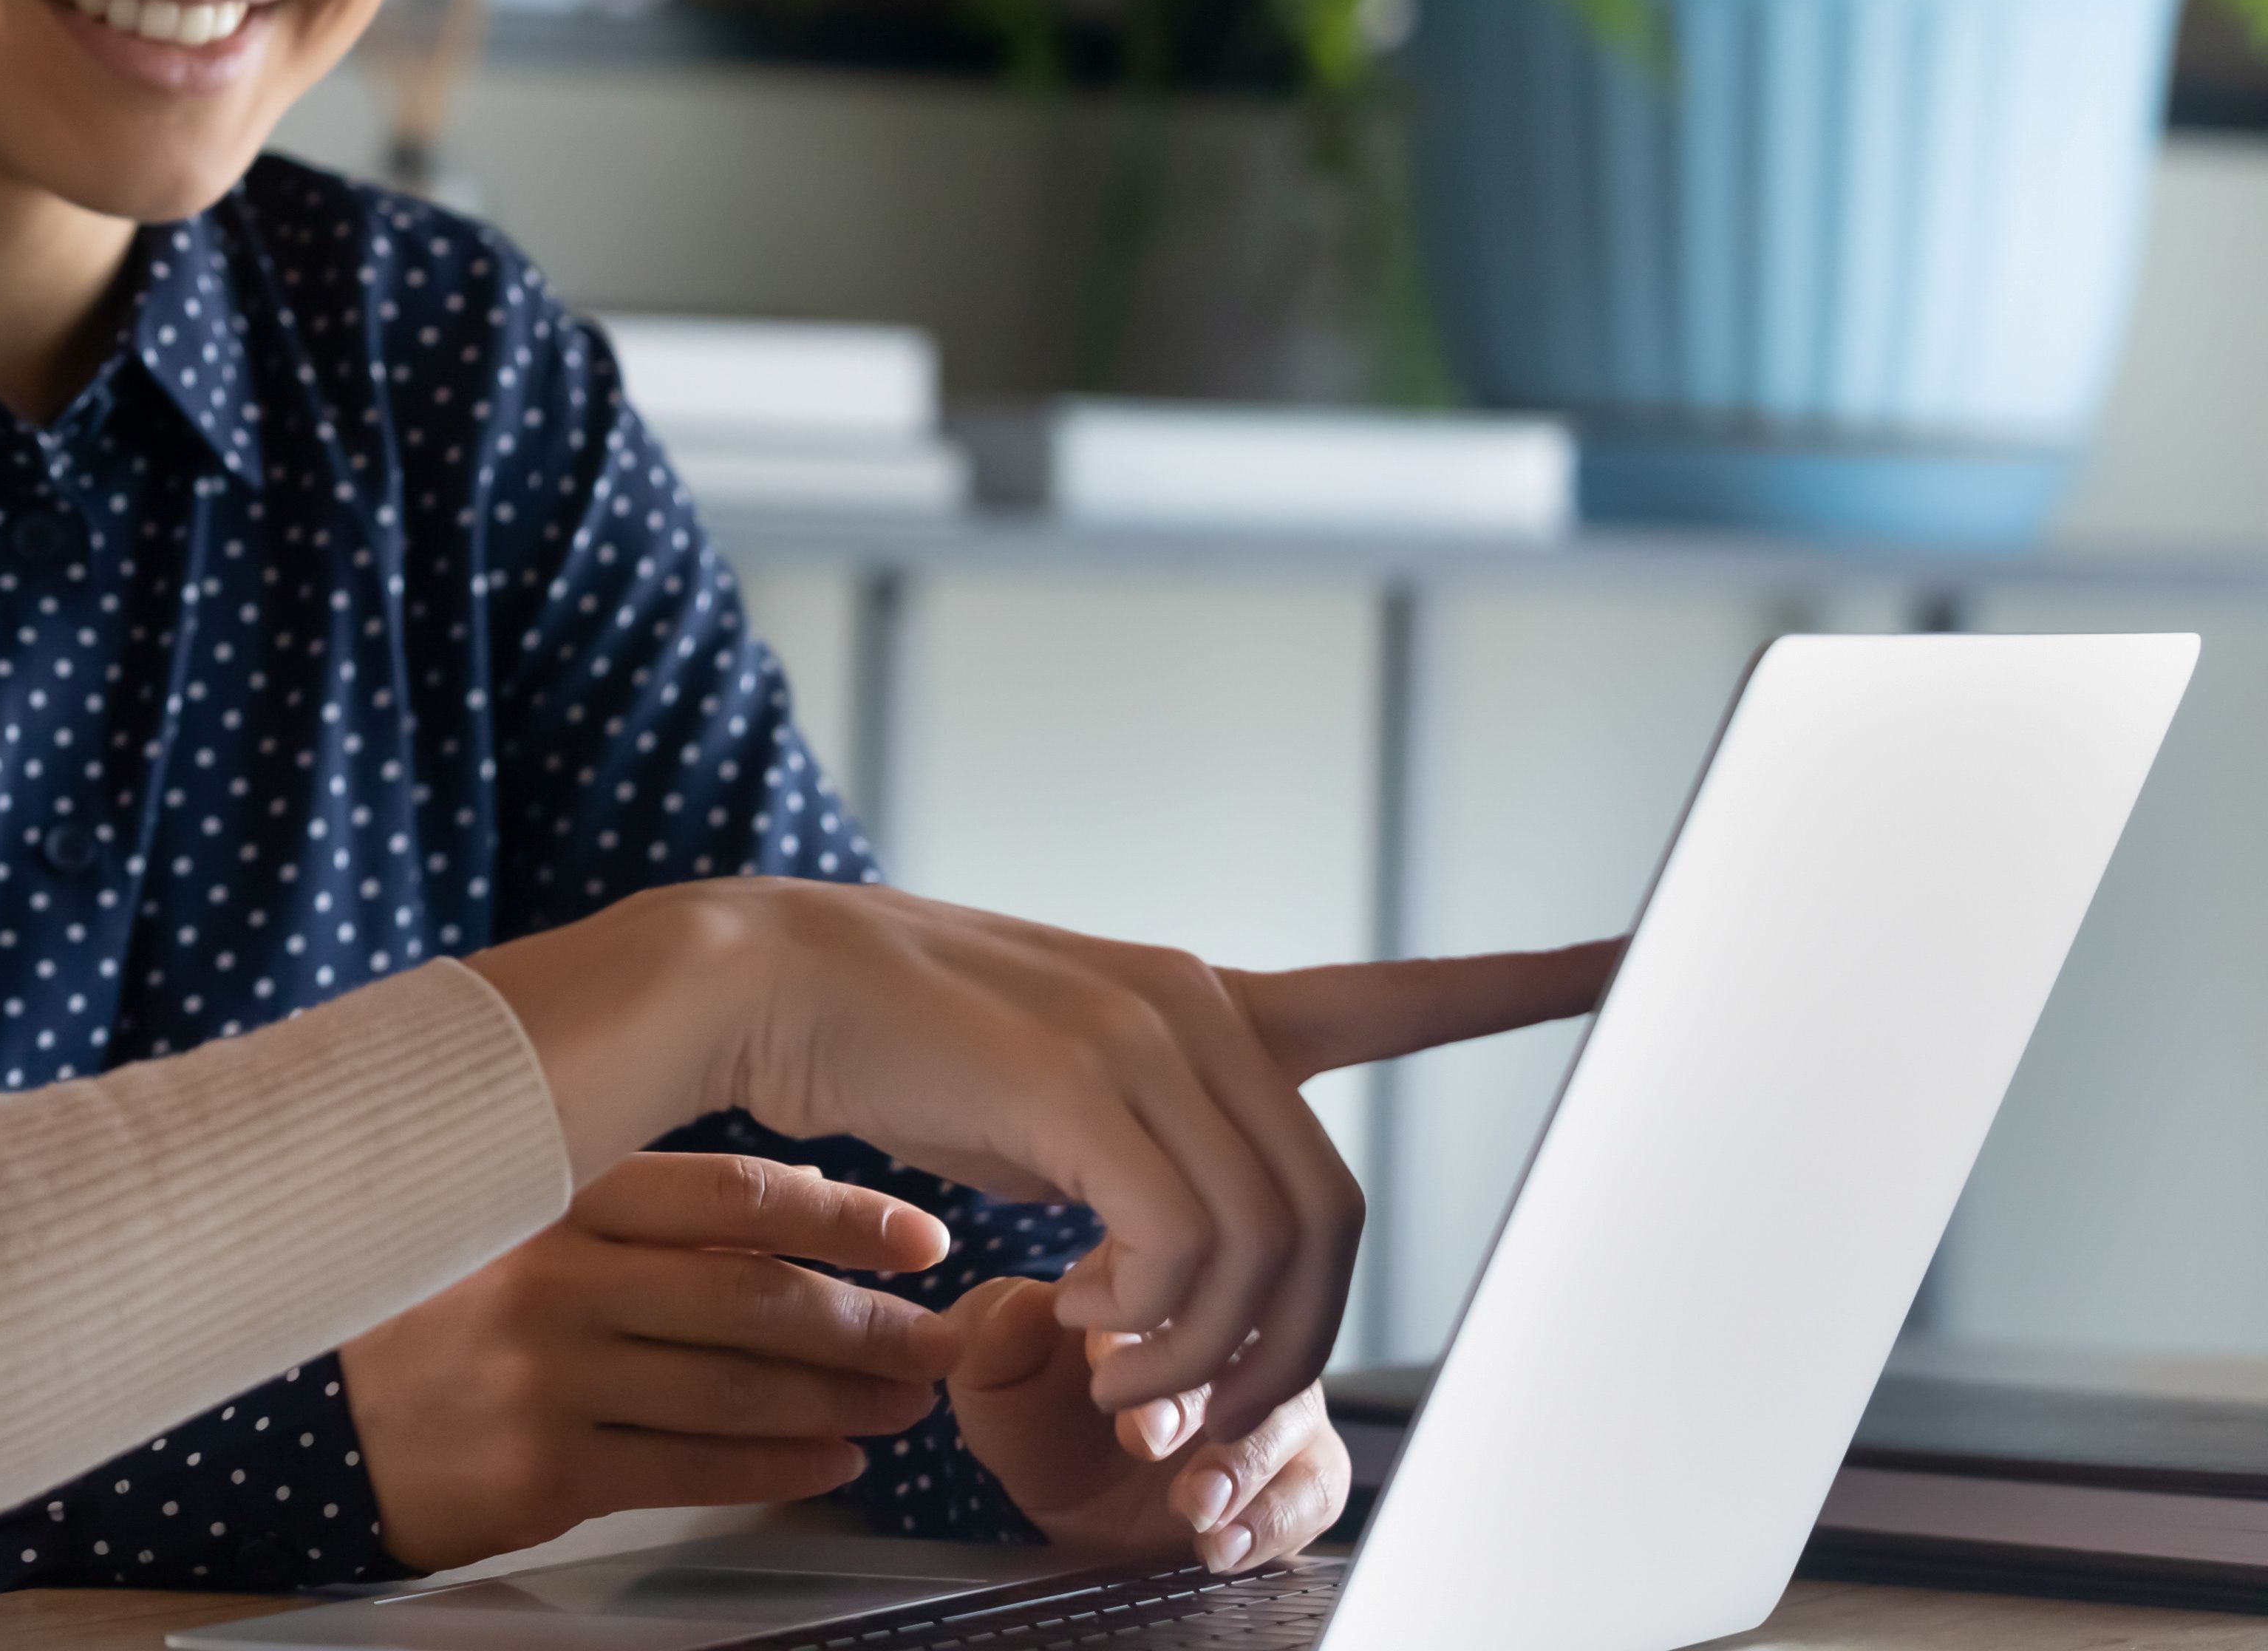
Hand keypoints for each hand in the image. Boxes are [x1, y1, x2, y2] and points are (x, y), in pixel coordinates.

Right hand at [339, 1154, 968, 1572]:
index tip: (920, 1238)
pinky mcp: (544, 1471)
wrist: (299, 1415)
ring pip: (737, 1388)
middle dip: (866, 1322)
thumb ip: (617, 1207)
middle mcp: (547, 1276)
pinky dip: (779, 1468)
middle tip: (938, 1337)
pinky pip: (694, 1467)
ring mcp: (546, 1377)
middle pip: (750, 1294)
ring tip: (906, 1402)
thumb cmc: (422, 1307)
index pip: (726, 1193)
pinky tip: (834, 1460)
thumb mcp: (500, 1220)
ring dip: (842, 1398)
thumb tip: (787, 1211)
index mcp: (546, 1192)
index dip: (841, 1215)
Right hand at [469, 885, 1612, 1444]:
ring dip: (1208, 1358)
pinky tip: (1079, 1332)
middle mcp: (1199, 1008)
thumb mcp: (1040, 1089)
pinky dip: (1148, 1323)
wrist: (759, 981)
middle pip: (1331, 1219)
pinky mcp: (1086, 1085)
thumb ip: (1135, 1148)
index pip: (1398, 995)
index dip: (1521, 986)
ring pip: (1268, 1246)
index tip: (1630, 960)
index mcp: (1203, 1002)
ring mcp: (1148, 1038)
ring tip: (1122, 1393)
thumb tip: (1176, 1272)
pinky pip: (1181, 1246)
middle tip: (1194, 1429)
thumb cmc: (883, 1042)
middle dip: (1286, 1355)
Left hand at [939, 1276, 1345, 1573]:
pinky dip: (1274, 1519)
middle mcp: (1228, 1337)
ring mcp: (1270, 1401)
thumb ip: (995, 1332)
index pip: (1170, 1281)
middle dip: (1191, 1398)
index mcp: (1157, 1289)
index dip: (1137, 1324)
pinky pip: (1316, 1488)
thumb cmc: (1034, 1414)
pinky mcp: (1299, 1470)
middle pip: (1240, 1347)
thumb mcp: (992, 1373)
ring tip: (1191, 1502)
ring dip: (1240, 1463)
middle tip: (1143, 1436)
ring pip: (1289, 1415)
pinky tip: (1222, 1541)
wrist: (1066, 1499)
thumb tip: (1029, 1303)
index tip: (1100, 1365)